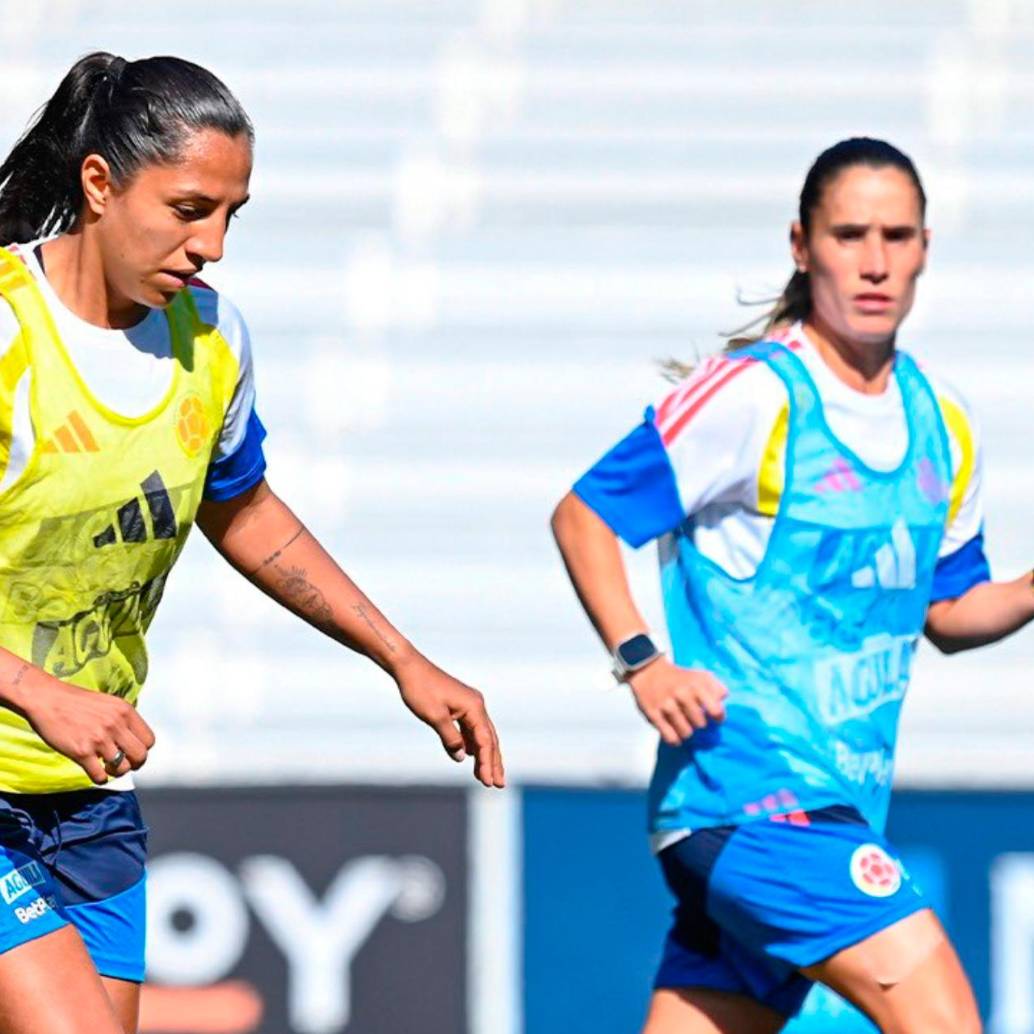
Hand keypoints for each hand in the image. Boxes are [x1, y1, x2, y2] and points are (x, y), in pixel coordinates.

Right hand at [22, 679, 155, 784]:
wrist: (47, 699)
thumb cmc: (76, 701)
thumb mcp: (109, 703)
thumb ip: (123, 719)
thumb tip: (134, 738)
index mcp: (125, 711)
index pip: (149, 740)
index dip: (143, 749)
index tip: (133, 752)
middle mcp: (116, 725)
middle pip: (141, 756)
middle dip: (134, 764)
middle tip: (124, 763)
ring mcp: (99, 739)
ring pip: (122, 768)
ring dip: (116, 772)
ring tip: (107, 767)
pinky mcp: (81, 752)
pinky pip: (100, 776)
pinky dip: (100, 778)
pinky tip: (95, 772)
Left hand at [395, 657, 504, 787]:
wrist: (409, 667)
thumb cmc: (420, 689)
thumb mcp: (434, 717)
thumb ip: (450, 739)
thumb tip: (463, 757)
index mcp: (474, 707)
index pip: (485, 741)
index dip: (487, 763)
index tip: (487, 782)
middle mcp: (476, 705)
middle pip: (490, 738)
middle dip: (494, 762)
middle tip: (498, 785)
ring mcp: (470, 704)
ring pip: (482, 734)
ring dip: (484, 755)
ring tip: (486, 777)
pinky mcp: (460, 705)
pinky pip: (471, 728)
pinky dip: (473, 743)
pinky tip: (471, 756)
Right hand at [627, 658, 726, 745]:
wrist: (649, 671)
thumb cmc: (680, 677)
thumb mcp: (701, 676)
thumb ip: (717, 687)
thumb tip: (723, 701)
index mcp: (696, 685)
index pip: (716, 710)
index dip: (718, 717)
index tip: (714, 718)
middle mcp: (681, 694)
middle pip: (701, 724)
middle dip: (699, 723)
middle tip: (694, 718)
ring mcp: (666, 705)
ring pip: (686, 732)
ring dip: (687, 731)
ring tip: (684, 725)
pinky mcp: (653, 714)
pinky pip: (670, 737)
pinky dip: (675, 740)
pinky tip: (675, 735)